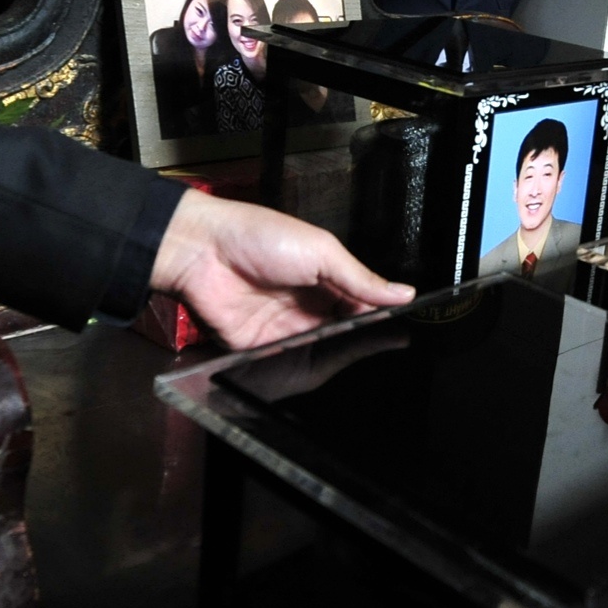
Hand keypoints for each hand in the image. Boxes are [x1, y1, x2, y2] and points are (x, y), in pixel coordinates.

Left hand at [149, 189, 414, 349]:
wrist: (201, 250)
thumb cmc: (261, 238)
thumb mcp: (322, 252)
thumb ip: (361, 279)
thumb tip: (405, 294)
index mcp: (326, 282)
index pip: (362, 309)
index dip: (379, 322)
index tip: (401, 335)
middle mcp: (308, 309)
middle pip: (342, 335)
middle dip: (358, 343)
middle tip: (381, 351)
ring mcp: (284, 331)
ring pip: (318, 354)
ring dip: (332, 357)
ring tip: (353, 360)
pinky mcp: (258, 350)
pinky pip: (285, 365)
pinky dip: (299, 368)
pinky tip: (316, 370)